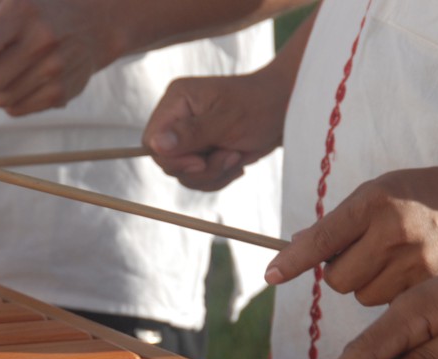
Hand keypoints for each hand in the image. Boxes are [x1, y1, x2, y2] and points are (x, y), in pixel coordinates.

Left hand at [0, 0, 119, 116]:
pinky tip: (22, 84)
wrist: (92, 24)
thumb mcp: (11, 4)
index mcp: (24, 12)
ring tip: (8, 74)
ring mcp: (54, 69)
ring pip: (1, 99)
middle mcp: (42, 40)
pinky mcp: (62, 93)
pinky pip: (17, 110)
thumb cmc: (40, 13)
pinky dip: (12, 101)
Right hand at [142, 69, 286, 191]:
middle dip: (200, 169)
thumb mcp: (226, 120)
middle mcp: (177, 118)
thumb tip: (156, 145)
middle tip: (229, 156)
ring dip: (213, 173)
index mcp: (177, 101)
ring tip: (237, 155)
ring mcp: (188, 136)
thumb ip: (190, 133)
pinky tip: (237, 161)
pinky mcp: (201, 151)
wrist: (285, 109)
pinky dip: (219, 177)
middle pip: (167, 163)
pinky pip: (199, 178)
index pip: (152, 142)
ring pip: (184, 175)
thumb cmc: (260, 106)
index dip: (173, 160)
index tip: (201, 161)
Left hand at [265, 165, 437, 304]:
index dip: (293, 260)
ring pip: (362, 297)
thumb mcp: (380, 192)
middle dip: (342, 272)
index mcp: (375, 202)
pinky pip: (390, 307)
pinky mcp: (434, 288)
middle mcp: (394, 233)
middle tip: (366, 254)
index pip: (323, 238)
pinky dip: (392, 295)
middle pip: (338, 280)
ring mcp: (417, 263)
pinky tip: (412, 273)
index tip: (270, 276)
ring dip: (368, 285)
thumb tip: (295, 248)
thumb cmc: (423, 196)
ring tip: (395, 261)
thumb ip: (339, 222)